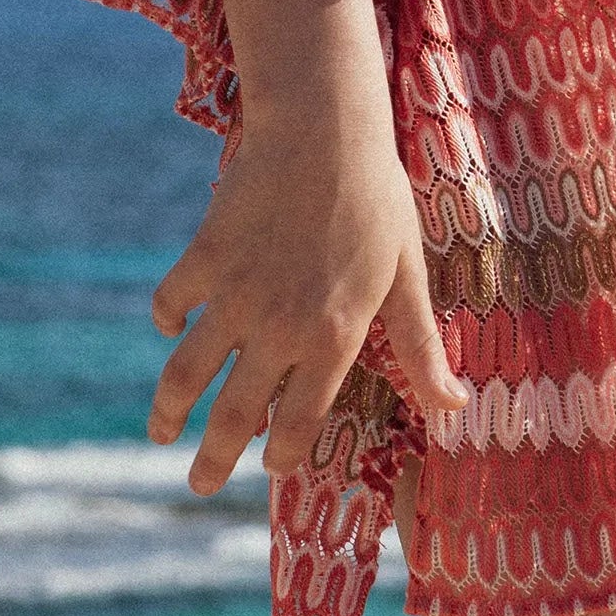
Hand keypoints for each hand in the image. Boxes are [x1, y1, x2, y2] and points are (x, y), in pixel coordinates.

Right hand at [148, 60, 460, 495]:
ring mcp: (233, 296)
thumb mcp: (407, 275)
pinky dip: (167, 321)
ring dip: (169, 411)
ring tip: (160, 435)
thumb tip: (456, 408)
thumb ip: (423, 347)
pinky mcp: (202, 258)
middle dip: (213, 458)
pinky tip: (168, 331)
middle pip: (234, 414)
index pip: (299, 422)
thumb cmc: (378, 199)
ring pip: (187, 373)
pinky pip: (171, 303)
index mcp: (333, 338)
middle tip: (199, 486)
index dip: (283, 454)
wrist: (322, 130)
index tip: (273, 469)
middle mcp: (277, 329)